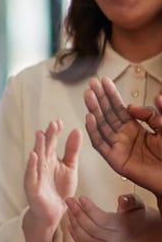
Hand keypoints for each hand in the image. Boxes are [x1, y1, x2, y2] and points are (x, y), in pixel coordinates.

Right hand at [23, 120, 80, 230]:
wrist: (54, 212)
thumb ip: (72, 150)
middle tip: (52, 124)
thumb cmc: (60, 188)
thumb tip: (76, 130)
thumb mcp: (70, 167)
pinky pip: (31, 174)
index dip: (55, 133)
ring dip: (38, 146)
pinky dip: (32, 165)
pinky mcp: (32, 186)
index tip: (60, 122)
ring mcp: (35, 174)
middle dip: (48, 136)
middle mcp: (41, 164)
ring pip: (37, 158)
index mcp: (50, 159)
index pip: (52, 143)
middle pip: (44, 148)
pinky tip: (33, 155)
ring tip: (41, 134)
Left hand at [66, 193, 145, 241]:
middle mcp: (115, 240)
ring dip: (74, 223)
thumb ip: (130, 200)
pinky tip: (70, 222)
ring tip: (69, 209)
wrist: (136, 228)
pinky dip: (74, 235)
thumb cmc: (134, 213)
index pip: (103, 220)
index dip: (90, 209)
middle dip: (77, 213)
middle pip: (91, 229)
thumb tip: (121, 199)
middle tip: (69, 200)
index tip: (80, 198)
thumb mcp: (137, 203)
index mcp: (123, 228)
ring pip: (85, 239)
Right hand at [84, 76, 161, 194]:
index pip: (119, 108)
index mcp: (135, 128)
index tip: (104, 81)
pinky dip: (93, 131)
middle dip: (99, 98)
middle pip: (107, 113)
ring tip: (88, 95)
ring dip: (94, 109)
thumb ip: (153, 115)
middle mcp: (123, 136)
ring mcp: (118, 147)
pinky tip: (89, 118)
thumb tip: (133, 105)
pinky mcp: (115, 159)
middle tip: (91, 84)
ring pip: (101, 125)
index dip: (111, 94)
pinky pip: (100, 144)